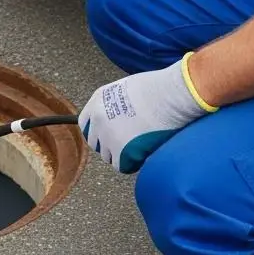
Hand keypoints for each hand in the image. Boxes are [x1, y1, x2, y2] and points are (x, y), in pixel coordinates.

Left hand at [78, 53, 216, 173]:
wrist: (169, 96)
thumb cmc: (156, 89)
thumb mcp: (125, 90)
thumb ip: (114, 105)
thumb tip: (116, 119)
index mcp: (97, 101)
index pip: (84, 123)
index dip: (97, 131)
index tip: (107, 135)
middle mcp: (98, 119)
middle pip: (95, 143)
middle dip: (109, 145)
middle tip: (127, 142)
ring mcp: (108, 136)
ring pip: (108, 156)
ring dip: (121, 154)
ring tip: (140, 143)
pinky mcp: (121, 151)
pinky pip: (122, 165)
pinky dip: (132, 162)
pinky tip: (144, 151)